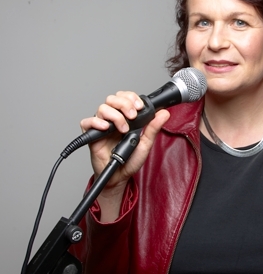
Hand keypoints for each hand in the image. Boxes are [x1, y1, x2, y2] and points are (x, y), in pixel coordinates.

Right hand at [80, 91, 169, 214]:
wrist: (120, 176)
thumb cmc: (130, 160)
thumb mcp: (145, 143)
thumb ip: (153, 128)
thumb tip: (164, 114)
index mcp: (125, 117)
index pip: (124, 97)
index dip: (131, 97)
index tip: (140, 107)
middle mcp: (112, 119)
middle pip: (112, 99)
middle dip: (124, 104)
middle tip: (133, 116)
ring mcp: (101, 126)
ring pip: (102, 108)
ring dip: (115, 116)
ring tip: (123, 129)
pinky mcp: (92, 136)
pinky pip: (87, 122)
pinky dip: (96, 122)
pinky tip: (106, 128)